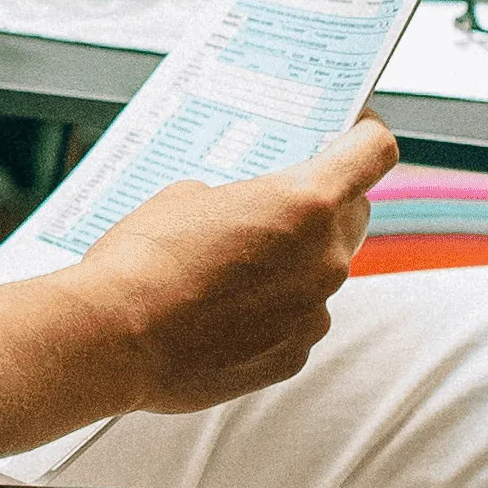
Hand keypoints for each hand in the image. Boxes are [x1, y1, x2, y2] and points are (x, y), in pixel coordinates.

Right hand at [58, 115, 394, 413]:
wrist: (113, 337)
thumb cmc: (143, 257)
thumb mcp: (189, 195)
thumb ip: (245, 199)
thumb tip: (251, 217)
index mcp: (305, 201)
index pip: (374, 152)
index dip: (364, 136)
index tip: (349, 131)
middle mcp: (324, 258)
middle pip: (354, 214)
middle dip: (325, 203)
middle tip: (280, 200)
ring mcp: (313, 312)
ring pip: (321, 272)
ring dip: (292, 262)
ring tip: (231, 266)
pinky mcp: (293, 356)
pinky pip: (297, 319)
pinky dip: (271, 311)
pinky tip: (222, 310)